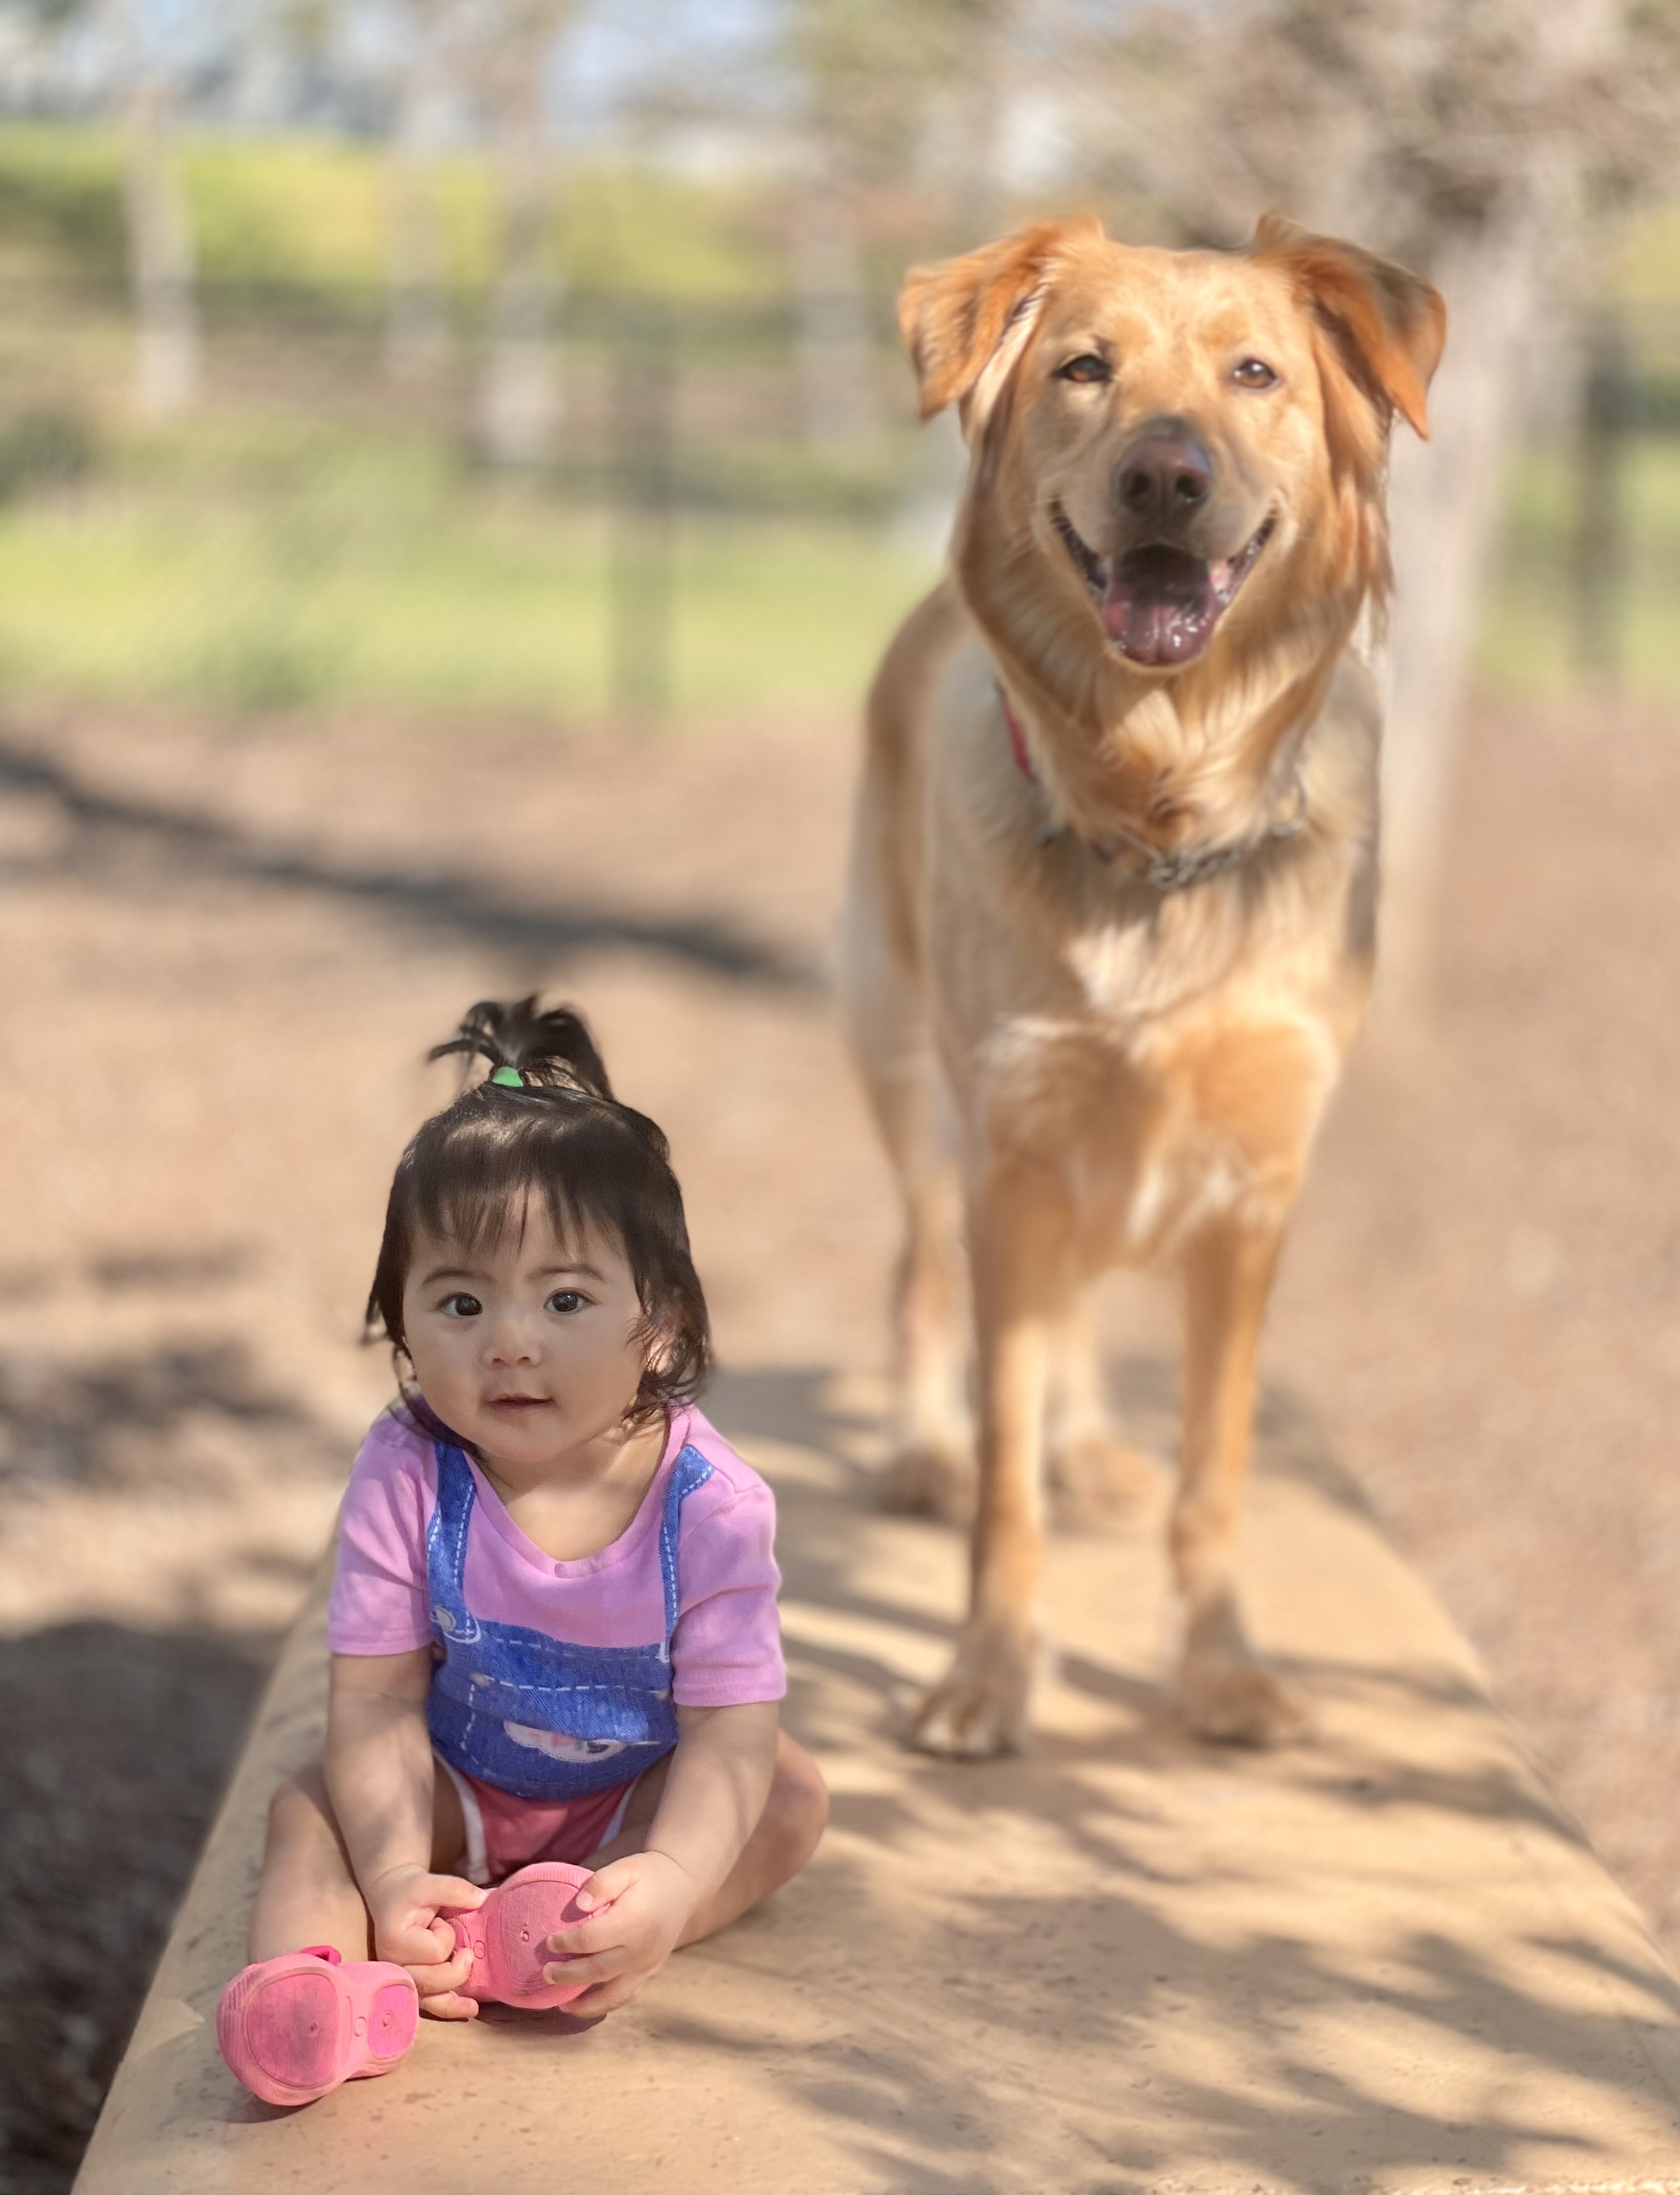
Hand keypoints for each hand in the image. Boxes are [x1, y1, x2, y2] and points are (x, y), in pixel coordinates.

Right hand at [366, 1863, 484, 2020]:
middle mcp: (393, 1966)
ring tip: (473, 2005)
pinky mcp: (409, 1984)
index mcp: (395, 1941)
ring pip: (429, 2001)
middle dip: (456, 1970)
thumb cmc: (410, 1891)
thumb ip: (455, 1889)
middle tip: (466, 1953)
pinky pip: (428, 2004)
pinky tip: (467, 2010)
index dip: (446, 1936)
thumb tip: (483, 1900)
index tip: (439, 1921)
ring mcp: (400, 1979)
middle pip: (433, 1982)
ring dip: (454, 2001)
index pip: (435, 1951)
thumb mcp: (429, 1882)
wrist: (391, 1897)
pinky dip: (448, 2008)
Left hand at [541, 1849, 697, 2014]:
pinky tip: (584, 2004)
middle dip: (567, 1975)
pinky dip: (603, 2005)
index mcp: (633, 1921)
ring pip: (613, 1995)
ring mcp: (648, 1965)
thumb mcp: (626, 1867)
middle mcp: (642, 1949)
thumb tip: (578, 1906)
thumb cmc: (648, 1875)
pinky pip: (625, 1996)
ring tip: (562, 2004)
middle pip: (598, 1970)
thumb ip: (601, 1882)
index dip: (566, 1943)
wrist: (682, 1888)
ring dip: (585, 2004)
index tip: (549, 1942)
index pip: (591, 1939)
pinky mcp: (650, 1973)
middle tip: (546, 1973)